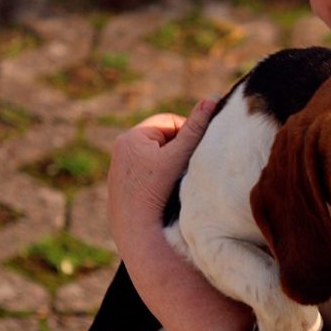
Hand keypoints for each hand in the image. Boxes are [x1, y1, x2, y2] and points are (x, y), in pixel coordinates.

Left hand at [107, 100, 216, 257]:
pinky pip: (146, 174)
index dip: (188, 134)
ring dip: (169, 165)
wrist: (136, 232)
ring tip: (177, 182)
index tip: (195, 152)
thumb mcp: (180, 155)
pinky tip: (165, 194)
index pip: (170, 122)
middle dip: (177, 150)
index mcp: (131, 137)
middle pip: (162, 140)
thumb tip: (212, 98)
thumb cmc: (158, 191)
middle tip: (188, 168)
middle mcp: (120, 150)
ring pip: (155, 157)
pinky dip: (158, 179)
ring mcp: (119, 170)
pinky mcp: (121, 188)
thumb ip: (196, 128)